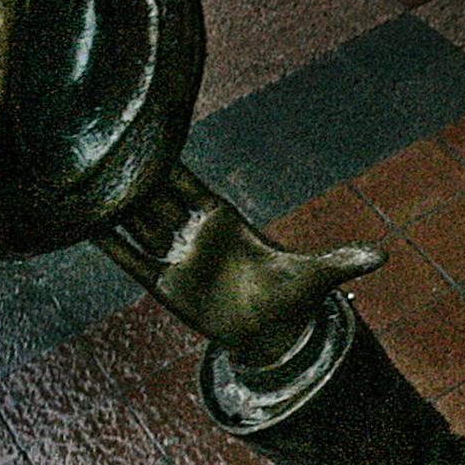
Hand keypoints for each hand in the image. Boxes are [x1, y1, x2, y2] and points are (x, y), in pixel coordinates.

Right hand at [97, 166, 383, 367]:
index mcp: (222, 218)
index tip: (146, 133)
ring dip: (112, 199)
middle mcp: (193, 230)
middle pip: (155, 194)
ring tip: (82, 173)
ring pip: (136, 220)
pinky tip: (83, 221)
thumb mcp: (315, 277)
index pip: (187, 182)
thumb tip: (382, 255)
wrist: (269, 331)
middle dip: (131, 170)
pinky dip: (108, 240)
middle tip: (102, 141)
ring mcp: (175, 254)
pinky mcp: (163, 283)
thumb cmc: (290, 296)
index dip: (166, 160)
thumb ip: (342, 261)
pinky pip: (129, 258)